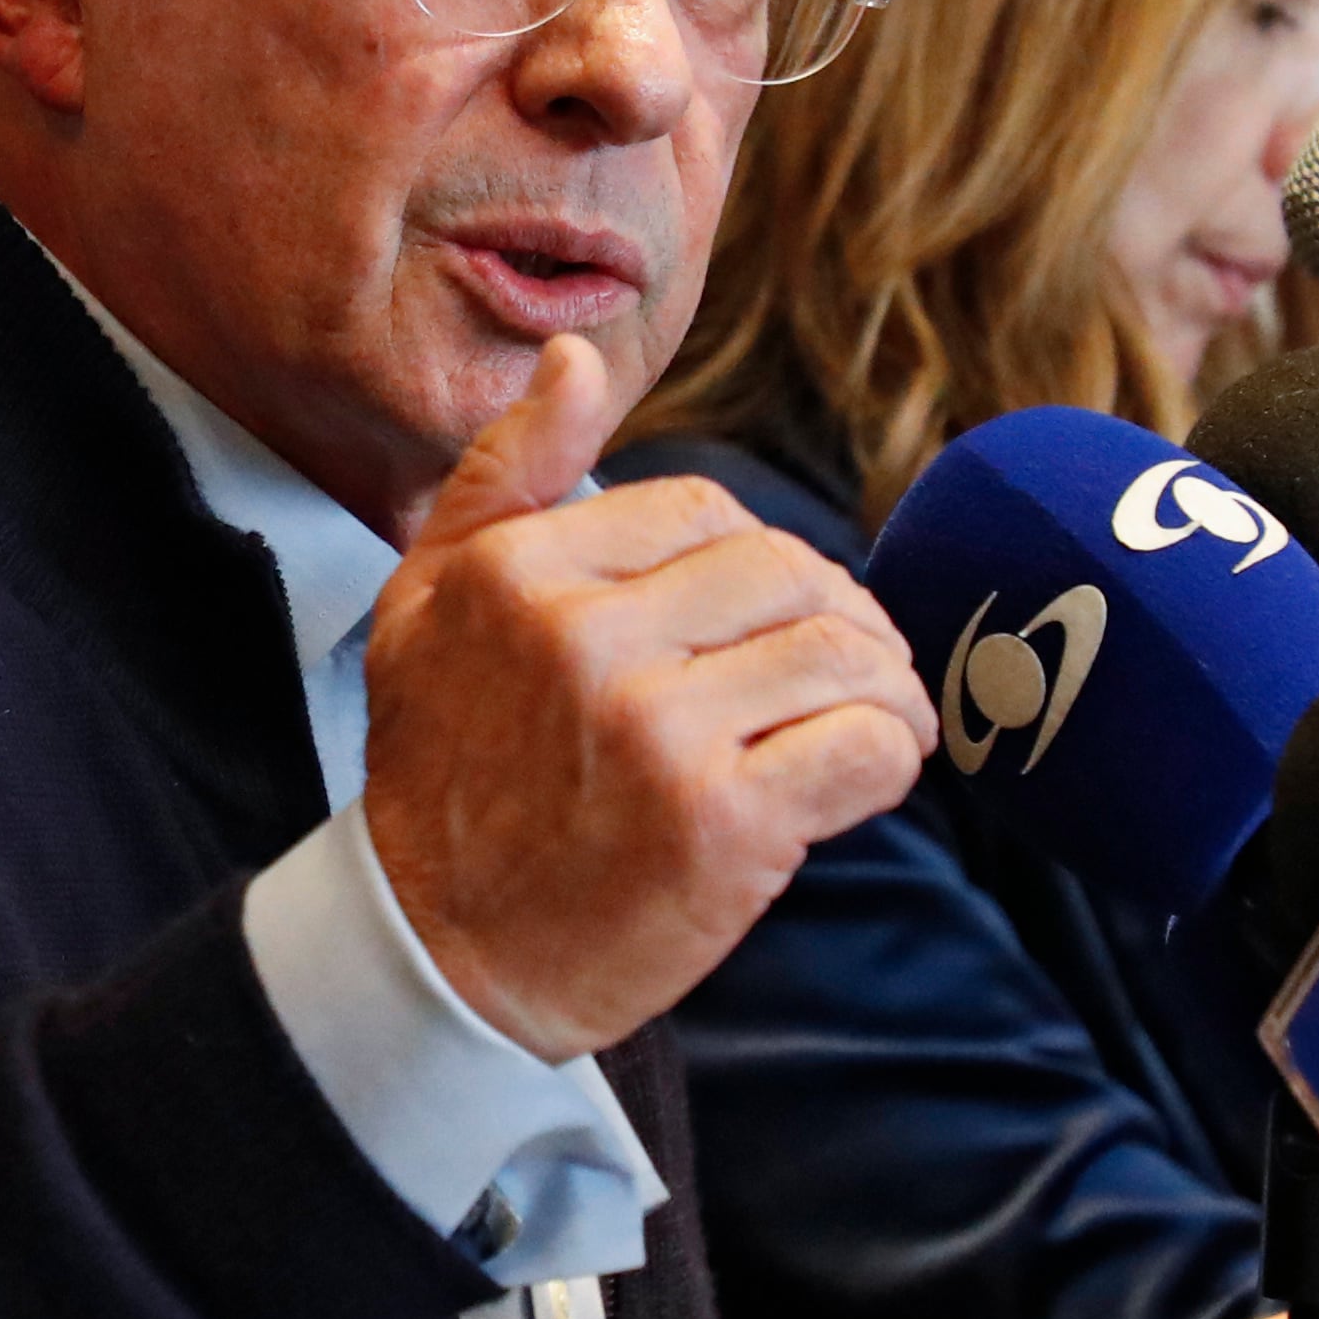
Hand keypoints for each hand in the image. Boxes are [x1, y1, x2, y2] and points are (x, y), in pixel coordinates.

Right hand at [361, 335, 937, 1059]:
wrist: (437, 959)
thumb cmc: (443, 778)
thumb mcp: (426, 604)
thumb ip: (504, 475)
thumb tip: (577, 359)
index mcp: (518, 571)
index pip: (703, 508)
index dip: (754, 559)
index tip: (757, 621)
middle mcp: (583, 638)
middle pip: (786, 571)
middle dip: (835, 616)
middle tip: (837, 672)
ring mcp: (653, 729)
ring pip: (840, 651)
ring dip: (881, 686)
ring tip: (870, 720)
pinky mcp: (720, 822)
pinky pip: (865, 746)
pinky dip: (892, 756)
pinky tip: (869, 774)